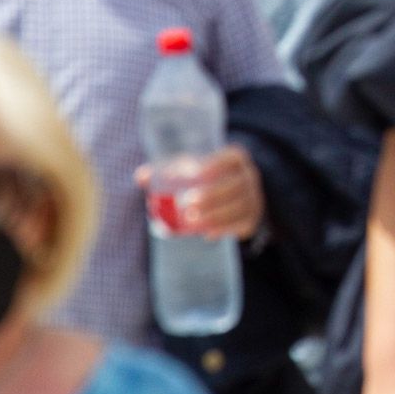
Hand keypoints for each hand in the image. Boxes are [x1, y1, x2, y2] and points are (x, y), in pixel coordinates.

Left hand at [137, 144, 263, 240]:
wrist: (237, 192)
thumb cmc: (207, 177)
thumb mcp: (192, 167)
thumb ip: (167, 169)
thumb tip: (140, 176)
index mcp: (237, 159)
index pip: (230, 158)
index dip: (214, 164)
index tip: (193, 174)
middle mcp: (249, 177)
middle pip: (235, 185)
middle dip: (212, 194)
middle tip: (187, 204)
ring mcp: (253, 199)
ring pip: (238, 207)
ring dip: (216, 215)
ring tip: (191, 221)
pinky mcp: (251, 220)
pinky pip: (241, 225)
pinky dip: (225, 230)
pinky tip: (207, 235)